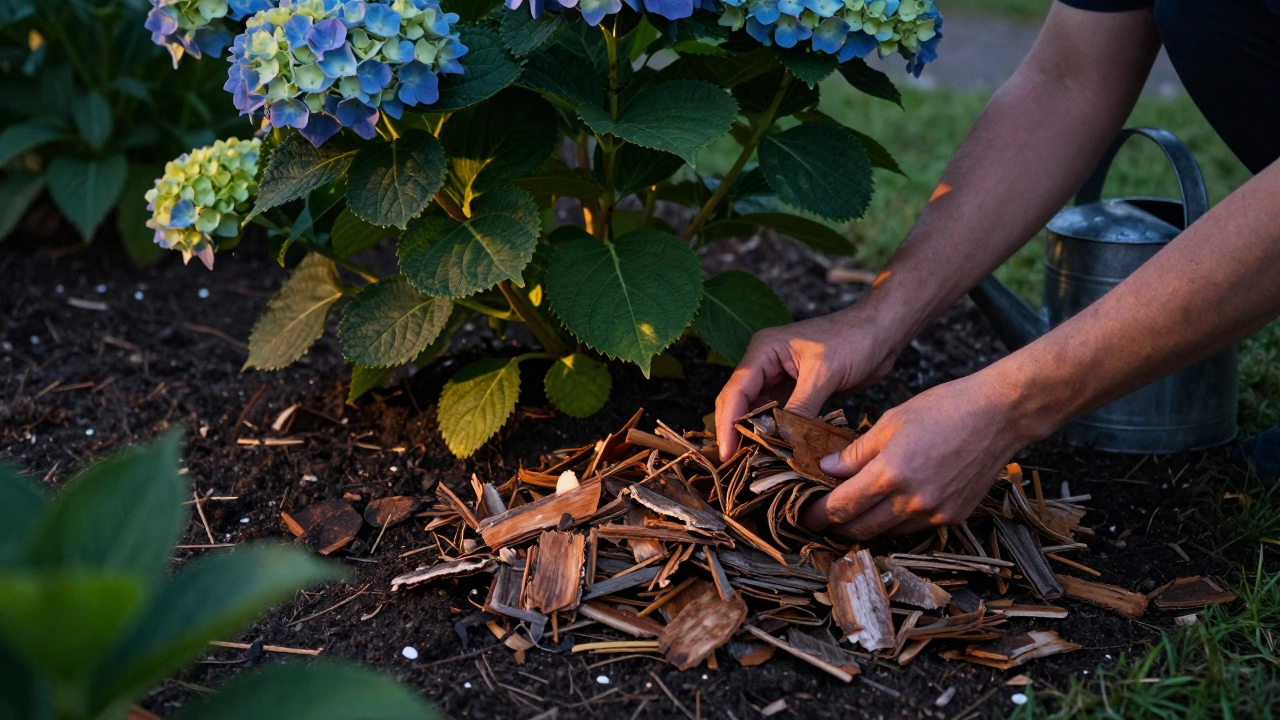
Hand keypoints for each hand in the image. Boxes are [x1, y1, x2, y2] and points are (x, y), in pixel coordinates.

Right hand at [715, 308, 900, 461]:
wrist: (882, 332)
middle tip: (734, 464)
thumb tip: (784, 442)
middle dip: (736, 432)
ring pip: (757, 412)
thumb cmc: (854, 338)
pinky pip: (778, 416)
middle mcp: (765, 364)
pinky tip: (777, 453)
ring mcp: (779, 378)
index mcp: (763, 351)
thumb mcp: (825, 373)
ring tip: (753, 464)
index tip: (727, 454)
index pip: (736, 391)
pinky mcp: (796, 392)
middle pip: (739, 403)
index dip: (728, 424)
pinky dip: (777, 433)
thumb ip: (801, 406)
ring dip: (756, 435)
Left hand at [802, 371, 1032, 539]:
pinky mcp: (953, 517)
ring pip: (885, 533)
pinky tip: (885, 508)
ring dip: (864, 527)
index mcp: (892, 473)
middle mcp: (913, 500)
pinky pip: (912, 529)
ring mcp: (935, 513)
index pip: (842, 507)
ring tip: (849, 513)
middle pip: (860, 529)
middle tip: (819, 520)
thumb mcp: (891, 421)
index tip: (804, 514)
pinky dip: (892, 523)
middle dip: (835, 527)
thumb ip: (856, 452)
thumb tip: (826, 469)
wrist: (999, 415)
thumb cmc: (944, 409)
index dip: (817, 515)